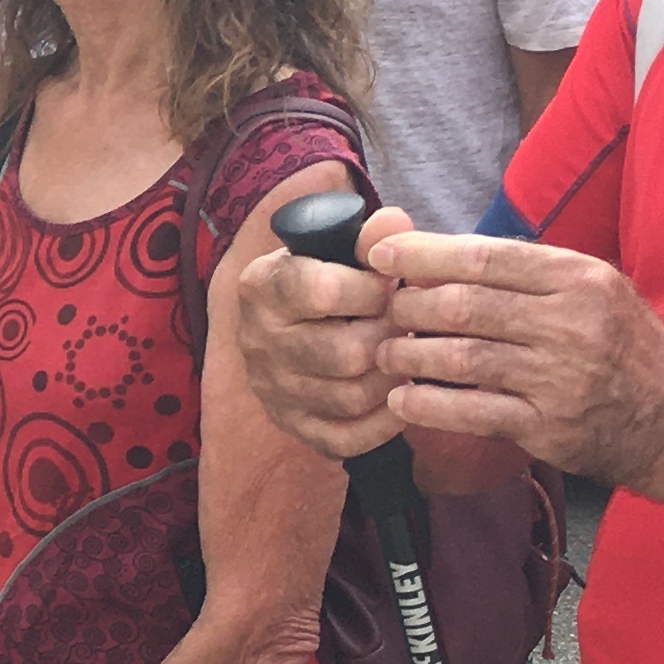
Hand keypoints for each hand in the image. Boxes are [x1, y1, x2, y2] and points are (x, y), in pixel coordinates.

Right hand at [232, 205, 415, 461]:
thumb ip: (368, 237)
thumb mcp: (337, 247)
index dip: (373, 290)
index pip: (323, 291)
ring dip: (391, 379)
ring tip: (404, 356)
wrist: (288, 319)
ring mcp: (271, 388)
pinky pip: (342, 439)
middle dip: (388, 339)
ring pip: (348, 398)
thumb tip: (396, 224)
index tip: (391, 284)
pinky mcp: (290, 425)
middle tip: (405, 325)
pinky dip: (381, 424)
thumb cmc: (324, 275)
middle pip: (343, 354)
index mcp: (263, 286)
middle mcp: (257, 340)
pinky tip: (398, 397)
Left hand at [363, 227, 663, 504]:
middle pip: (464, 307)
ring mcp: (560, 378)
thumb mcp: (589, 287)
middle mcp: (571, 324)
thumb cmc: (617, 342)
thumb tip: (436, 253)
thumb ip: (523, 271)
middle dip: (407, 308)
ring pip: (461, 358)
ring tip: (384, 353)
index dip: (422, 255)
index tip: (379, 254)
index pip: (484, 258)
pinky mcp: (549, 426)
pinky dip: (427, 406)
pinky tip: (401, 400)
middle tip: (379, 312)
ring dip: (408, 355)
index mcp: (577, 277)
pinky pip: (472, 412)